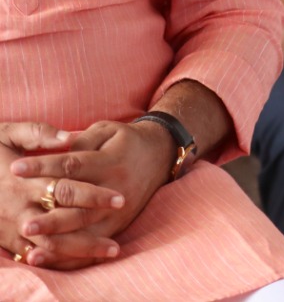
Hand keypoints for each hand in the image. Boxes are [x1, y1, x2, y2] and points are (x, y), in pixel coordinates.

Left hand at [8, 119, 171, 269]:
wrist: (161, 153)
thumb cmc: (126, 140)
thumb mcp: (106, 130)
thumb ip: (80, 142)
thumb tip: (56, 153)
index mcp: (110, 160)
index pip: (71, 165)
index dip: (43, 166)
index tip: (15, 169)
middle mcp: (115, 187)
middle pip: (79, 206)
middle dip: (51, 218)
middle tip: (25, 223)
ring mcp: (119, 209)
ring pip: (86, 229)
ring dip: (59, 241)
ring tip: (33, 250)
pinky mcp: (120, 223)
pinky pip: (94, 243)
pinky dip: (72, 254)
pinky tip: (52, 258)